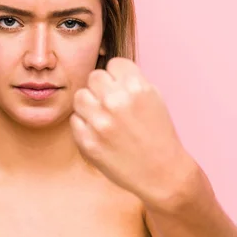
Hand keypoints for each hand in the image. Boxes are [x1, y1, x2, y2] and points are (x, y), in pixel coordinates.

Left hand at [70, 57, 197, 209]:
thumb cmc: (158, 134)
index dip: (118, 77)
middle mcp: (116, 101)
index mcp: (137, 87)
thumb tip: (107, 70)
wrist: (162, 173)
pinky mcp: (87, 141)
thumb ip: (130, 80)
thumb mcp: (154, 98)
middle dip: (102, 89)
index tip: (123, 89)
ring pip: (80, 96)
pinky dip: (85, 125)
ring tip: (104, 117)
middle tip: (112, 104)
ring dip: (90, 105)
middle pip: (94, 77)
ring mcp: (100, 122)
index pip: (114, 64)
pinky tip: (100, 133)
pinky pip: (75, 119)